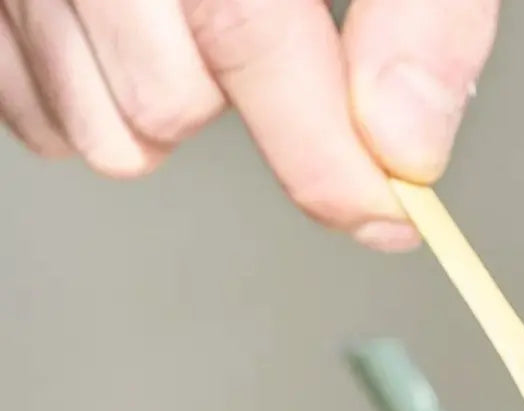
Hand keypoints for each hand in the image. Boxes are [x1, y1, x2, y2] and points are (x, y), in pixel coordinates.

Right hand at [0, 0, 498, 248]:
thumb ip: (418, 17)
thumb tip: (405, 146)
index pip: (241, 30)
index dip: (323, 152)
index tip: (384, 214)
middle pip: (164, 103)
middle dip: (245, 106)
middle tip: (278, 37)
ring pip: (102, 131)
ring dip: (172, 115)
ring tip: (201, 29)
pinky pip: (40, 118)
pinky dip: (104, 105)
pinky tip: (140, 42)